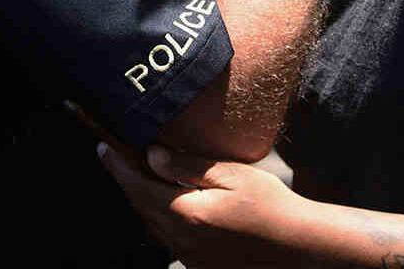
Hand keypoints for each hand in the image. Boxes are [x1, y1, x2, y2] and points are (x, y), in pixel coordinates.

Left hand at [99, 143, 306, 267]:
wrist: (300, 250)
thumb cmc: (271, 206)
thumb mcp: (231, 175)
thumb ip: (188, 165)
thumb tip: (152, 154)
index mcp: (185, 214)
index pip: (138, 186)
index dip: (118, 165)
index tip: (103, 146)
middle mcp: (181, 241)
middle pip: (141, 206)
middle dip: (127, 180)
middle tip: (117, 154)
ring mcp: (190, 258)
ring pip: (153, 224)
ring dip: (143, 199)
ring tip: (140, 174)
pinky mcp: (201, 266)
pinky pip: (169, 238)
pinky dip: (161, 217)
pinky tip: (170, 202)